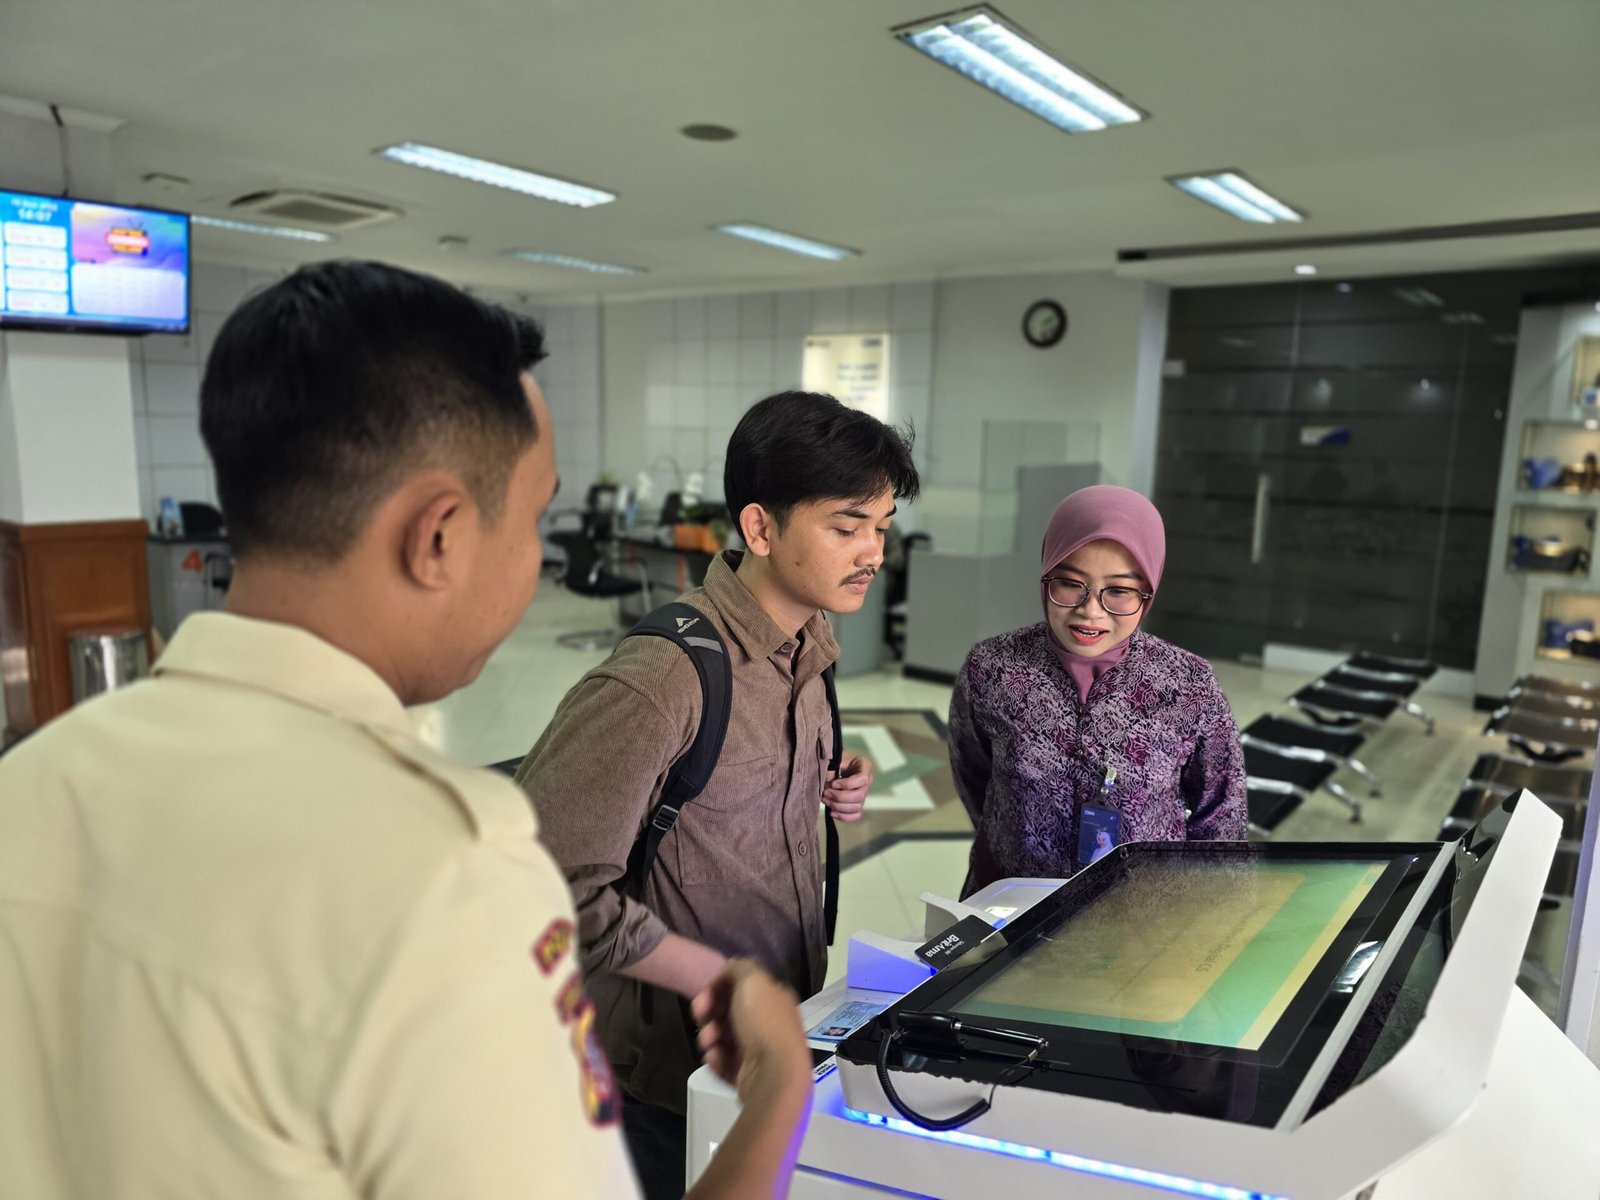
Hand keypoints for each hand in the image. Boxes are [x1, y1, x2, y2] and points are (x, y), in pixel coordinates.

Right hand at [692, 960, 810, 1110]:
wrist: (774, 1074)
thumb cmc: (764, 1023)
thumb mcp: (753, 981)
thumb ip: (739, 968)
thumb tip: (729, 969)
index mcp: (772, 999)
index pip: (740, 988)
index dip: (718, 988)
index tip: (706, 994)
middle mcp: (766, 1022)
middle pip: (727, 1012)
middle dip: (709, 1013)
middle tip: (701, 1016)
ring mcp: (756, 1050)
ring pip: (721, 1037)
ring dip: (709, 1036)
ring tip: (710, 1042)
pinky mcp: (745, 1073)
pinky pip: (722, 1060)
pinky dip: (715, 1058)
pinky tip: (717, 1058)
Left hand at [823, 753, 872, 821]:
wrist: (833, 766)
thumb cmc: (834, 761)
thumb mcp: (834, 761)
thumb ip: (832, 771)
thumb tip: (829, 785)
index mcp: (865, 766)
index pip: (863, 779)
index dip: (847, 784)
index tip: (833, 784)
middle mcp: (867, 781)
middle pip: (860, 796)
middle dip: (840, 797)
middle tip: (825, 792)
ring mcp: (863, 794)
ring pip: (856, 807)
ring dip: (838, 806)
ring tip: (825, 799)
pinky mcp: (857, 804)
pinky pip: (855, 815)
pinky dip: (843, 816)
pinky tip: (832, 812)